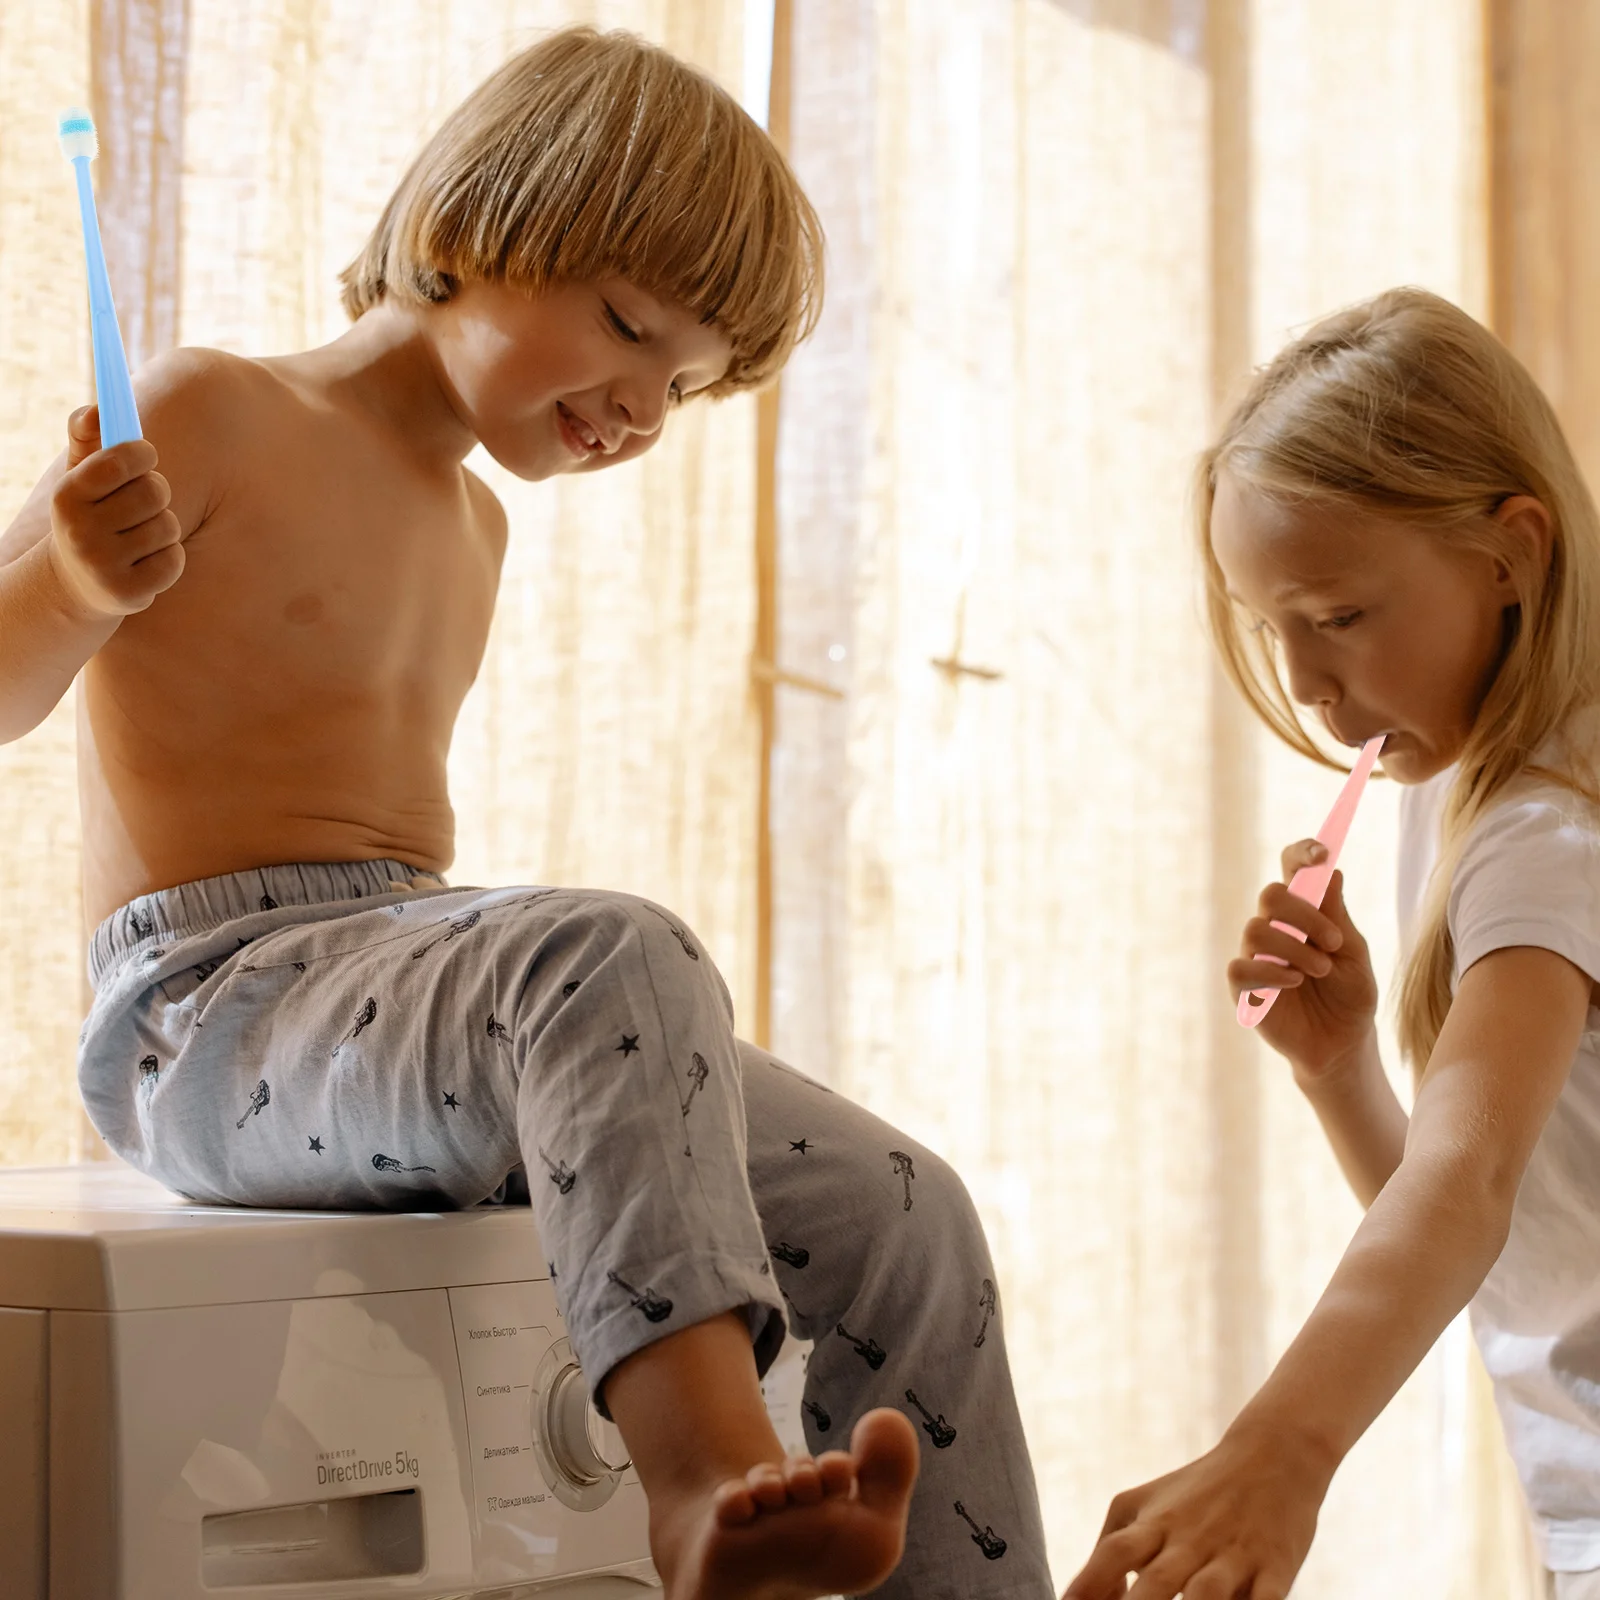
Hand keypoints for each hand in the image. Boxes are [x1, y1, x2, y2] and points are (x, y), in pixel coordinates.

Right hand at [47, 404, 184, 618]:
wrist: (77, 585)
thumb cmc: (89, 518)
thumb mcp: (79, 478)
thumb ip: (86, 438)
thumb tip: (96, 409)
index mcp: (68, 495)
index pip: (120, 460)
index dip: (143, 454)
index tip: (145, 457)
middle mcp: (80, 530)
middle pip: (154, 491)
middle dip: (157, 494)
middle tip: (143, 504)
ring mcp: (102, 565)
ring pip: (169, 526)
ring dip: (164, 528)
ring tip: (142, 537)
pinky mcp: (127, 593)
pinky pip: (174, 560)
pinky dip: (170, 558)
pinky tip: (148, 562)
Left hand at [1061, 1423, 1333, 1599]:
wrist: (1272, 1455)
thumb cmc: (1196, 1492)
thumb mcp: (1147, 1504)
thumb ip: (1116, 1544)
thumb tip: (1085, 1596)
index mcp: (1155, 1523)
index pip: (1115, 1552)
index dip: (1089, 1583)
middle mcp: (1191, 1539)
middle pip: (1158, 1580)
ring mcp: (1234, 1554)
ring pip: (1208, 1594)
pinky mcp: (1276, 1566)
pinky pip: (1266, 1599)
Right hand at [1228, 842, 1377, 1077]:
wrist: (1343, 1045)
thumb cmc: (1350, 996)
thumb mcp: (1353, 954)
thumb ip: (1337, 916)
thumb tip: (1331, 870)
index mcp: (1303, 913)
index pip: (1291, 869)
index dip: (1301, 853)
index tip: (1322, 853)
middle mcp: (1274, 928)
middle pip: (1269, 894)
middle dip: (1303, 913)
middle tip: (1334, 941)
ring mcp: (1255, 957)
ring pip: (1256, 930)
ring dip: (1294, 948)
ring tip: (1320, 971)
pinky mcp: (1243, 989)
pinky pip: (1241, 968)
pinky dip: (1271, 972)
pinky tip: (1294, 983)